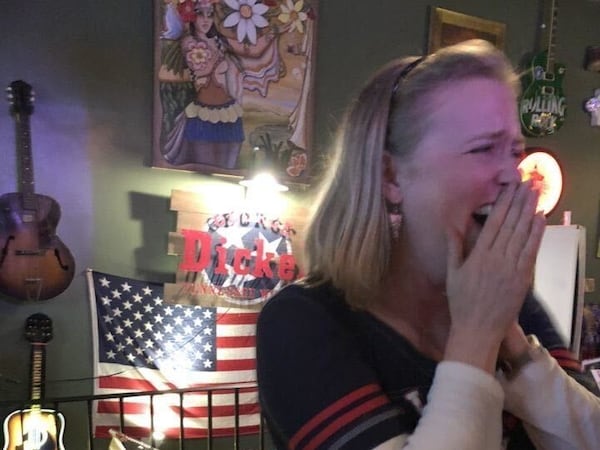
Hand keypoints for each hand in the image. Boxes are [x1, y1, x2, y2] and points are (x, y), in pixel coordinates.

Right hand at [444, 181, 545, 368]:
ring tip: (535, 194)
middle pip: (511, 223)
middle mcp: (497, 258)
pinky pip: (531, 251)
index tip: (510, 186)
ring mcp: (512, 268)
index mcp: (478, 255)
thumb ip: (454, 247)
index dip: (503, 202)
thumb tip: (451, 225)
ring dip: (530, 212)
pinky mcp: (523, 278)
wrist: (478, 328)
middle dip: (519, 201)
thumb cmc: (461, 301)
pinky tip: (540, 219)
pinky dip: (537, 234)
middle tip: (527, 182)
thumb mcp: (452, 273)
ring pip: (523, 234)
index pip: (494, 222)